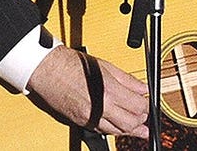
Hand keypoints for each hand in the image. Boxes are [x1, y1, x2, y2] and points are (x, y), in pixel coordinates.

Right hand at [26, 45, 149, 138]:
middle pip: (130, 123)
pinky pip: (102, 131)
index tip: (148, 102)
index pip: (138, 106)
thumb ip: (128, 80)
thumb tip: (142, 88)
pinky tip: (118, 126)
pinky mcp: (81, 122)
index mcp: (109, 91)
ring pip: (117, 131)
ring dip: (129, 129)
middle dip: (141, 120)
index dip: (147, 105)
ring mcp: (90, 118)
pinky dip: (113, 129)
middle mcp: (101, 108)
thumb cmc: (72, 65)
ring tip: (138, 127)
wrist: (48, 71)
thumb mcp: (106, 66)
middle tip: (145, 115)